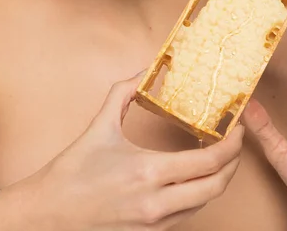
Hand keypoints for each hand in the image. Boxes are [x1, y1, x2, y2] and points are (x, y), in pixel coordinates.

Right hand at [36, 70, 244, 230]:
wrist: (49, 214)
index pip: (209, 162)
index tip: (237, 129)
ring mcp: (156, 224)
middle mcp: (158, 203)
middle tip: (235, 142)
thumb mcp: (100, 125)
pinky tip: (193, 178)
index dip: (232, 145)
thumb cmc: (72, 171)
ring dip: (217, 180)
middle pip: (217, 186)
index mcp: (148, 172)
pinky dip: (198, 195)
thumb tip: (145, 70)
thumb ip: (124, 92)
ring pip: (205, 203)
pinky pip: (187, 215)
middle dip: (234, 163)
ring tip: (217, 157)